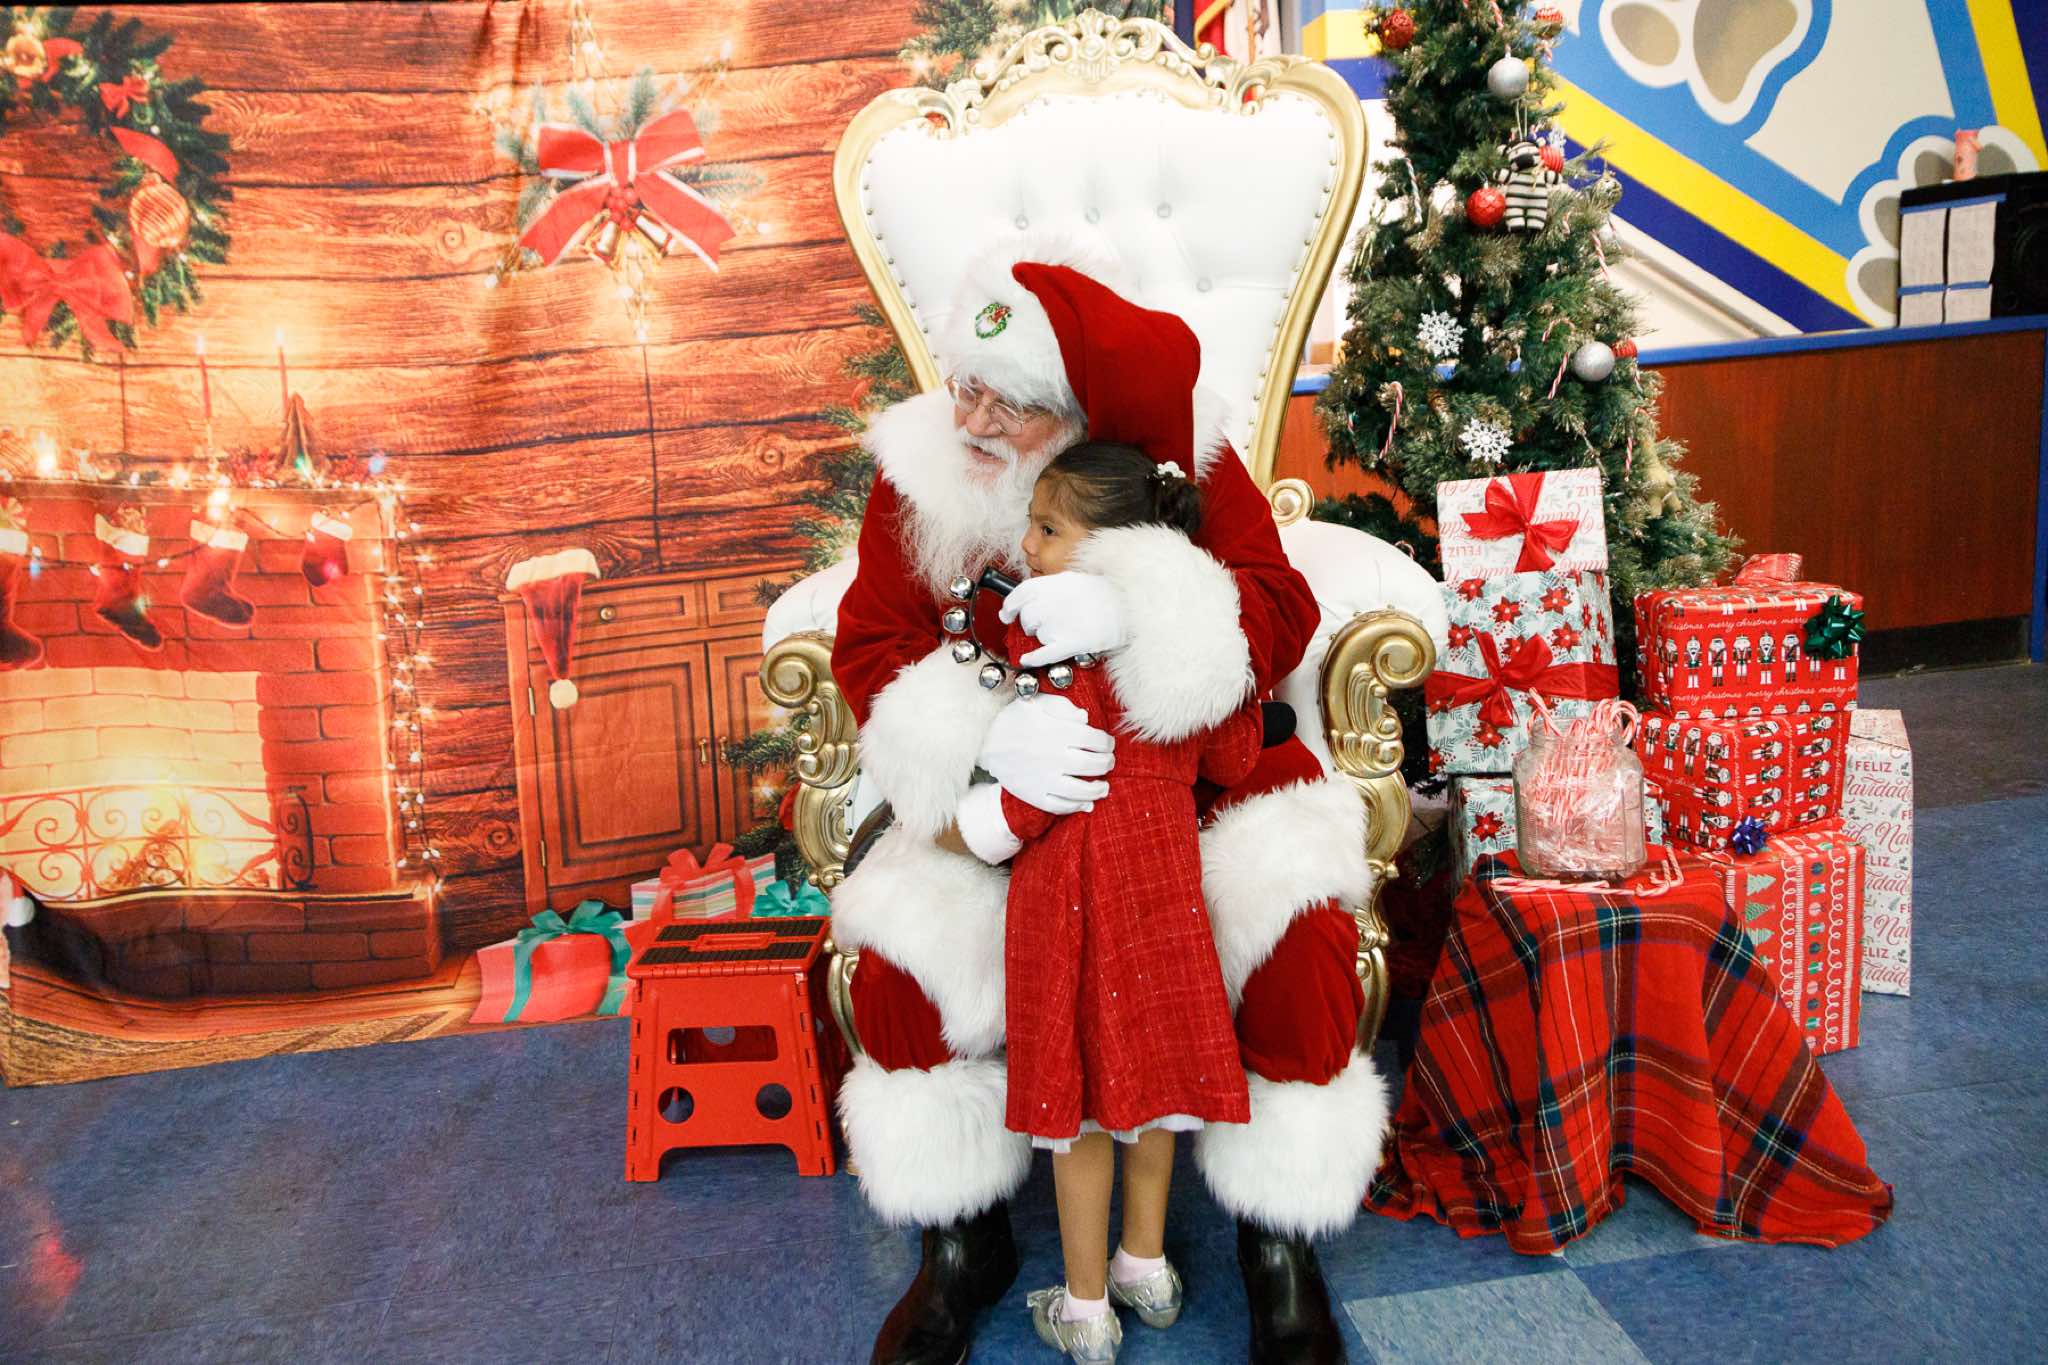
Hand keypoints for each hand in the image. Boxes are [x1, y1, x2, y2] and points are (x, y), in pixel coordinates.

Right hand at [976, 694, 1114, 813]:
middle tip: (1109, 762)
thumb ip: (1063, 706)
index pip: (1095, 741)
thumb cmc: (1013, 719)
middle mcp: (1054, 758)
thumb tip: (1086, 719)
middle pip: (1093, 765)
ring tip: (1104, 787)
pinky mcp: (1034, 795)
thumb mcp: (1035, 703)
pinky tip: (1086, 804)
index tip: (1108, 743)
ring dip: (1098, 789)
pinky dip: (1076, 807)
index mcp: (1057, 733)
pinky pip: (1060, 806)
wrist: (983, 742)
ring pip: (1081, 790)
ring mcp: (1044, 780)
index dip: (1107, 743)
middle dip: (1107, 764)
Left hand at [1000, 572, 1127, 666]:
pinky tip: (1026, 659)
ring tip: (1062, 631)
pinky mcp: (1071, 643)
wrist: (1129, 607)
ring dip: (1042, 636)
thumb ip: (1049, 589)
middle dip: (1030, 624)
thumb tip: (1026, 602)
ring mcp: (1061, 624)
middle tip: (1042, 625)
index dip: (1009, 606)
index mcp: (1053, 584)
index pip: (1020, 594)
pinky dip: (1032, 658)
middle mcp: (1052, 603)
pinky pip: (1044, 654)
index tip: (1007, 614)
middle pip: (1027, 618)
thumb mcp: (1073, 581)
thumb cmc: (1104, 594)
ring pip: (1037, 635)